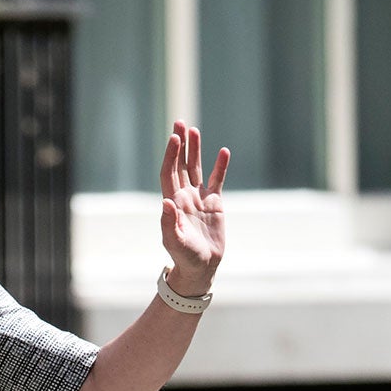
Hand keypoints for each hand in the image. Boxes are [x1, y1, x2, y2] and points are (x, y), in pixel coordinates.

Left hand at [160, 120, 227, 293]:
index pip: (169, 173)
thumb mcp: (174, 242)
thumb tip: (166, 202)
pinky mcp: (215, 204)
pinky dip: (220, 166)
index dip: (171, 155)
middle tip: (180, 123)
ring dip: (195, 150)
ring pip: (196, 168)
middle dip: (180, 145)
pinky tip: (223, 152)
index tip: (175, 138)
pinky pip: (217, 180)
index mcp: (172, 203)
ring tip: (194, 130)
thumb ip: (169, 223)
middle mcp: (184, 197)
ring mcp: (199, 198)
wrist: (201, 267)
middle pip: (181, 165)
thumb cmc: (185, 257)